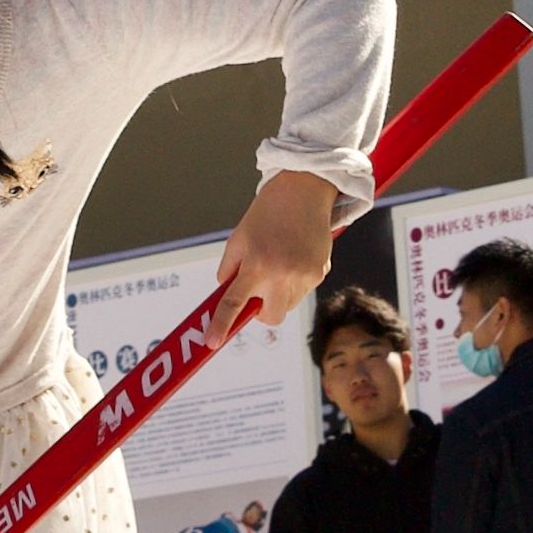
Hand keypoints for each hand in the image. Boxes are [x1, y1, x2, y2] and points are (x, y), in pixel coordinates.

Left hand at [204, 171, 341, 343]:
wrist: (304, 189)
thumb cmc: (268, 212)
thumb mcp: (238, 239)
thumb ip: (230, 270)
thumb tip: (227, 295)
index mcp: (256, 265)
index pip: (233, 304)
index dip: (221, 326)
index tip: (211, 342)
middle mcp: (282, 275)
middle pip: (269, 317)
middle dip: (261, 311)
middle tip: (257, 289)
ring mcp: (304, 276)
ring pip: (287, 305)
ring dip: (278, 294)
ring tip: (278, 262)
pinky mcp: (321, 272)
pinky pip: (303, 290)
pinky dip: (295, 281)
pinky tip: (294, 256)